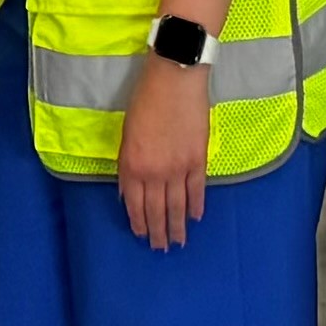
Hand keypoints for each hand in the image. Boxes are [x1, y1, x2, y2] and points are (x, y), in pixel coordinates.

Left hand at [116, 55, 212, 249]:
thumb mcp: (127, 133)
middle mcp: (154, 172)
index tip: (142, 235)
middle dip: (158, 232)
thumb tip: (130, 191)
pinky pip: (197, 190)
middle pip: (156, 210)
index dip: (139, 222)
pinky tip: (196, 217)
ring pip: (177, 206)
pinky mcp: (198, 159)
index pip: (135, 204)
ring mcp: (178, 168)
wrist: (174, 78)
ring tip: (179, 242)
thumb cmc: (145, 99)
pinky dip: (196, 205)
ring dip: (177, 226)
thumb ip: (129, 164)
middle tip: (162, 248)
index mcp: (132, 165)